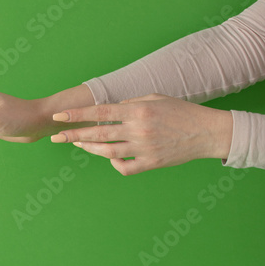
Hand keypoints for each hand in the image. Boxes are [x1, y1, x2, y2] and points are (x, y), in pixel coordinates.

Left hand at [50, 93, 232, 175]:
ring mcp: (144, 148)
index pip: (100, 112)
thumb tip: (111, 109)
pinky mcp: (152, 163)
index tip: (60, 117)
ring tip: (78, 145)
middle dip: (74, 135)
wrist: (207, 133)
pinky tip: (109, 158)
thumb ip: (131, 102)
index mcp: (138, 110)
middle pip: (99, 133)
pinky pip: (125, 167)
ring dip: (90, 148)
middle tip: (57, 136)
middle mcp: (138, 129)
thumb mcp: (156, 98)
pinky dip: (113, 164)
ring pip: (108, 152)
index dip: (77, 115)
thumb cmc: (181, 112)